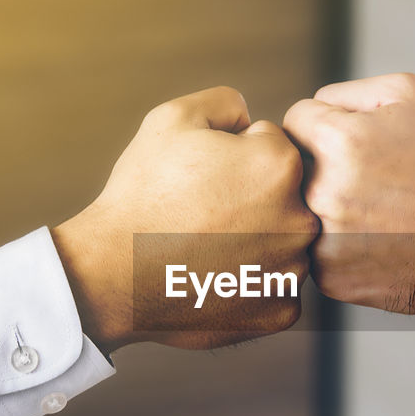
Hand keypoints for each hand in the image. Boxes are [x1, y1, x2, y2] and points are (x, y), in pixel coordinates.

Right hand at [53, 86, 318, 350]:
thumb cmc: (142, 194)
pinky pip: (275, 289)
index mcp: (281, 164)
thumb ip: (227, 103)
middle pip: (284, 197)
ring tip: (205, 248)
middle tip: (203, 214)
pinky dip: (250, 286)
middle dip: (251, 200)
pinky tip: (214, 278)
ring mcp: (293, 271)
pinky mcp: (280, 312)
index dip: (232, 157)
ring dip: (255, 243)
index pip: (271, 146)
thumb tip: (252, 120)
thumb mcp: (173, 119)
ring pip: (282, 244)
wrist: (113, 273)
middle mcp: (301, 219)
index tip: (203, 179)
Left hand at [282, 73, 414, 338]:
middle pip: (291, 170)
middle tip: (368, 180)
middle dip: (320, 168)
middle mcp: (323, 192)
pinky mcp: (332, 279)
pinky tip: (379, 244)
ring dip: (324, 210)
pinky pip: (314, 252)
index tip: (356, 143)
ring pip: (298, 213)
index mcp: (336, 140)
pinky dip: (338, 247)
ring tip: (376, 213)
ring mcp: (324, 241)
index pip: (293, 122)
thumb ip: (344, 91)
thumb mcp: (408, 95)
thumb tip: (308, 111)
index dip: (325, 127)